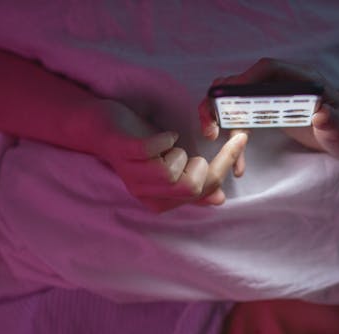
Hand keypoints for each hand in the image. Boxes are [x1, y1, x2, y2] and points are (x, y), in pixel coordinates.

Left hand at [82, 99, 246, 212]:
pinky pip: (151, 150)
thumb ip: (195, 183)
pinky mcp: (124, 152)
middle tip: (201, 148)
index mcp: (161, 201)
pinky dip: (164, 139)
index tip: (239, 141)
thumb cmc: (139, 146)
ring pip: (172, 174)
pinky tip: (166, 135)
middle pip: (192, 188)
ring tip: (173, 146)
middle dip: (208, 163)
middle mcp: (146, 194)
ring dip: (180, 153)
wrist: (99, 128)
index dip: (224, 167)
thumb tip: (220, 199)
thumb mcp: (172, 168)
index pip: (202, 192)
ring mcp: (133, 174)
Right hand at [198, 58, 338, 168]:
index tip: (229, 95)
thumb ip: (333, 121)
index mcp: (300, 78)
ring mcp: (269, 96)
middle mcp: (279, 83)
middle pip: (241, 81)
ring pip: (233, 99)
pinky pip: (240, 119)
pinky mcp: (264, 112)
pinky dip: (232, 137)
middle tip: (210, 125)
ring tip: (212, 138)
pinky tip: (238, 164)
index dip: (246, 78)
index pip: (268, 68)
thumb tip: (322, 114)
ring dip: (218, 115)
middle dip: (220, 98)